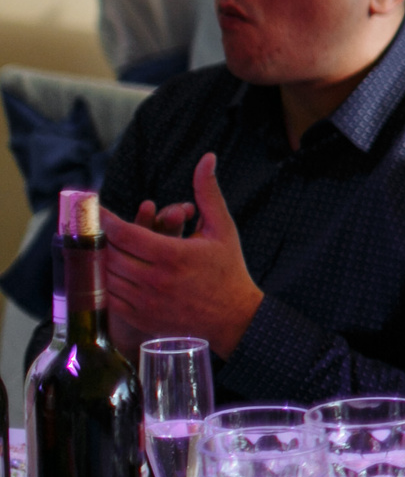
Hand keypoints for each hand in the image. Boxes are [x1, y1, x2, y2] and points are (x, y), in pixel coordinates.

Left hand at [101, 153, 262, 356]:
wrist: (235, 317)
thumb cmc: (229, 269)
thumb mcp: (222, 228)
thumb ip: (208, 192)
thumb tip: (207, 158)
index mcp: (174, 255)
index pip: (124, 233)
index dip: (105, 219)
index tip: (96, 209)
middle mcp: (156, 280)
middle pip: (110, 253)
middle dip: (102, 238)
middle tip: (98, 227)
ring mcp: (147, 302)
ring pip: (106, 276)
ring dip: (102, 260)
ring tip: (103, 247)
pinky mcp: (141, 318)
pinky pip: (109, 298)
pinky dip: (105, 283)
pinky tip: (110, 272)